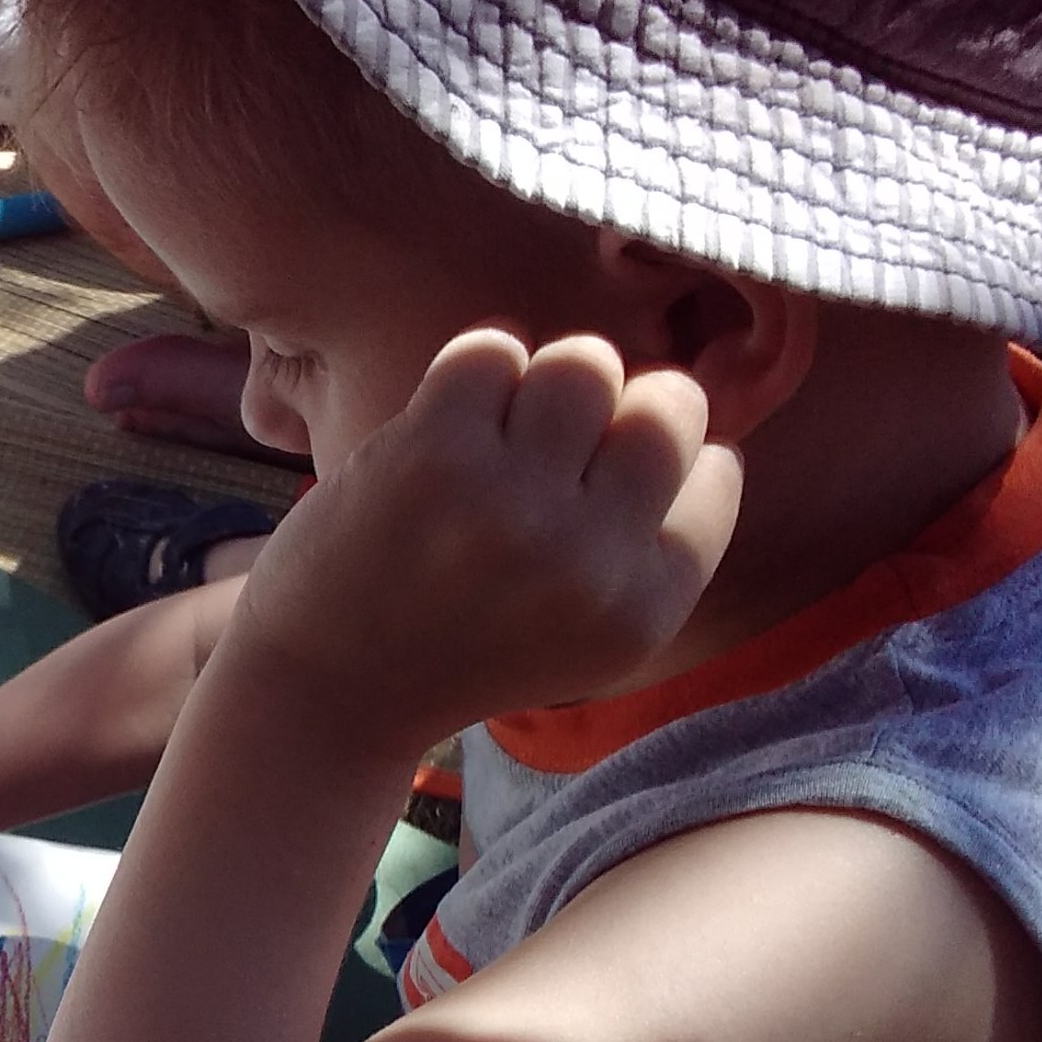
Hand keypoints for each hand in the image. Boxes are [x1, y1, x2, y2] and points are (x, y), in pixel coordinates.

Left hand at [233, 331, 742, 754]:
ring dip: (543, 383)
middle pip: (668, 403)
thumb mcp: (588, 632)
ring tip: (501, 433)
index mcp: (643, 611)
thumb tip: (699, 413)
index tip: (598, 489)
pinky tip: (446, 425)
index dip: (662, 462)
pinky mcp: (435, 456)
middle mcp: (589, 562)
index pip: (717, 471)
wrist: (324, 693)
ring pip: (585, 362)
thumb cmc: (459, 645)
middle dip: (621, 406)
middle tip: (556, 445)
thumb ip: (651, 538)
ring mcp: (512, 504)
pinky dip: (471, 374)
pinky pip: (492, 348)